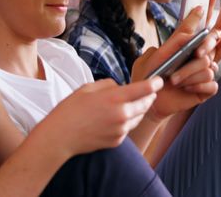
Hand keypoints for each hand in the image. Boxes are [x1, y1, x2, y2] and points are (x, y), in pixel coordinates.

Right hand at [44, 77, 162, 154]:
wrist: (60, 136)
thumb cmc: (70, 110)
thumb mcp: (88, 88)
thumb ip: (109, 84)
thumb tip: (121, 87)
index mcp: (115, 98)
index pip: (144, 89)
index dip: (155, 83)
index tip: (159, 80)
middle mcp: (122, 115)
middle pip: (146, 103)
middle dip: (149, 96)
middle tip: (149, 91)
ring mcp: (121, 130)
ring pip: (139, 116)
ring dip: (138, 109)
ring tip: (129, 103)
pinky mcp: (117, 140)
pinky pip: (128, 128)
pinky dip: (126, 121)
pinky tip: (114, 118)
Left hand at [131, 4, 219, 121]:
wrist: (148, 100)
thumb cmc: (151, 76)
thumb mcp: (160, 52)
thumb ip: (180, 35)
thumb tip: (197, 13)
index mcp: (189, 44)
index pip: (205, 22)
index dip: (211, 6)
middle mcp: (200, 55)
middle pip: (216, 40)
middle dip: (206, 45)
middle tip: (195, 51)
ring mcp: (205, 72)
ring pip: (209, 65)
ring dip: (188, 73)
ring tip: (173, 79)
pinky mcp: (206, 89)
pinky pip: (211, 84)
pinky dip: (196, 86)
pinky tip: (184, 88)